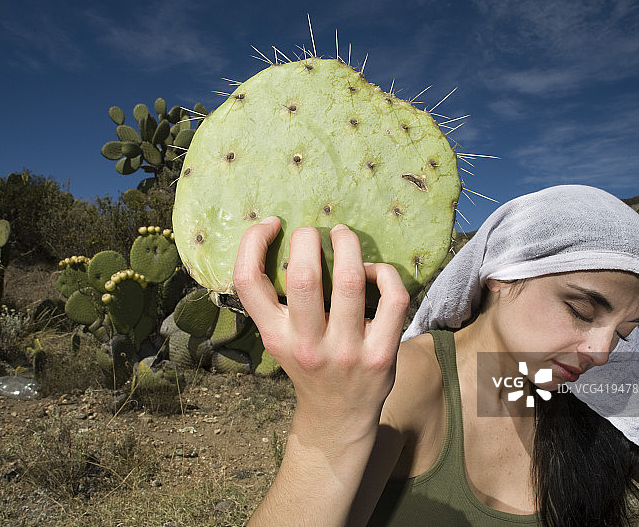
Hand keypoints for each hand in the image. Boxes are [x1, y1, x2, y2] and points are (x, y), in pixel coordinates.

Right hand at [233, 216, 409, 438]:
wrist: (338, 415)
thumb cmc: (308, 365)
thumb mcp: (279, 339)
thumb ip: (276, 302)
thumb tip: (281, 238)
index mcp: (275, 336)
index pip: (247, 282)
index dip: (253, 242)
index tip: (271, 224)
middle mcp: (307, 345)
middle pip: (304, 276)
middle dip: (308, 238)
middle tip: (313, 232)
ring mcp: (347, 351)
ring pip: (350, 281)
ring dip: (347, 245)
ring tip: (342, 235)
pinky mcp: (382, 354)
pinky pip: (391, 298)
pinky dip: (384, 273)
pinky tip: (374, 271)